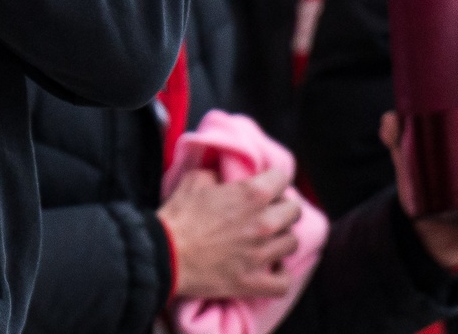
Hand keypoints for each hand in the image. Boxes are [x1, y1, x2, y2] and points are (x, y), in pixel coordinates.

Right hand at [157, 168, 302, 299]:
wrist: (163, 253)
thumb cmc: (178, 216)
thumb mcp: (194, 180)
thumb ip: (216, 175)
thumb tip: (223, 178)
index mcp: (251, 194)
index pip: (283, 179)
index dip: (273, 181)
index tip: (267, 187)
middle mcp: (263, 223)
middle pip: (294, 212)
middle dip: (283, 209)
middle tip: (270, 212)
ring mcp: (261, 254)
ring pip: (292, 243)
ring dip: (281, 239)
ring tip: (269, 240)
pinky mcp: (253, 281)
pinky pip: (284, 282)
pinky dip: (281, 275)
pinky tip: (273, 268)